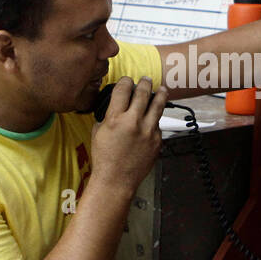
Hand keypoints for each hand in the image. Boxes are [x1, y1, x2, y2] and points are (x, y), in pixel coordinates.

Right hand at [90, 77, 166, 191]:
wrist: (116, 180)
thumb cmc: (104, 158)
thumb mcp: (98, 132)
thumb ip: (107, 116)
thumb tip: (114, 107)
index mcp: (115, 118)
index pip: (123, 89)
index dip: (125, 81)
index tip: (127, 80)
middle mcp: (133, 122)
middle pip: (143, 93)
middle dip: (144, 83)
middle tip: (146, 79)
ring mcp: (148, 131)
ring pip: (158, 105)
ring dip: (160, 94)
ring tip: (162, 89)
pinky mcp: (157, 141)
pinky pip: (158, 125)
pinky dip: (154, 121)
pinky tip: (153, 120)